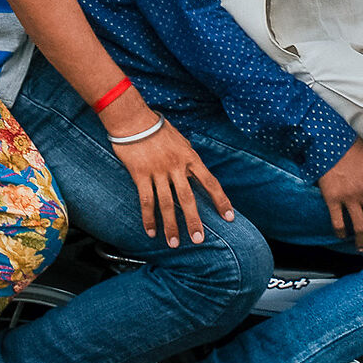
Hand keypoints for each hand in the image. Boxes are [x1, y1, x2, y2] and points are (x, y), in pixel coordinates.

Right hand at [110, 112, 235, 247]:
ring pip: (166, 204)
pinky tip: (151, 231)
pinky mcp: (140, 175)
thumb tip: (195, 174)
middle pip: (188, 198)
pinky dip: (148, 217)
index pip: (210, 182)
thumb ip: (189, 159)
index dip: (221, 201)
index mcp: (190, 157)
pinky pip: (146, 200)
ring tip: (173, 243)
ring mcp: (158, 171)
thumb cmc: (158, 129)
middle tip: (198, 239)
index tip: (229, 217)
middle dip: (194, 221)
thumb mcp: (181, 141)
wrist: (133, 119)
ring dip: (170, 225)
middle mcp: (176, 166)